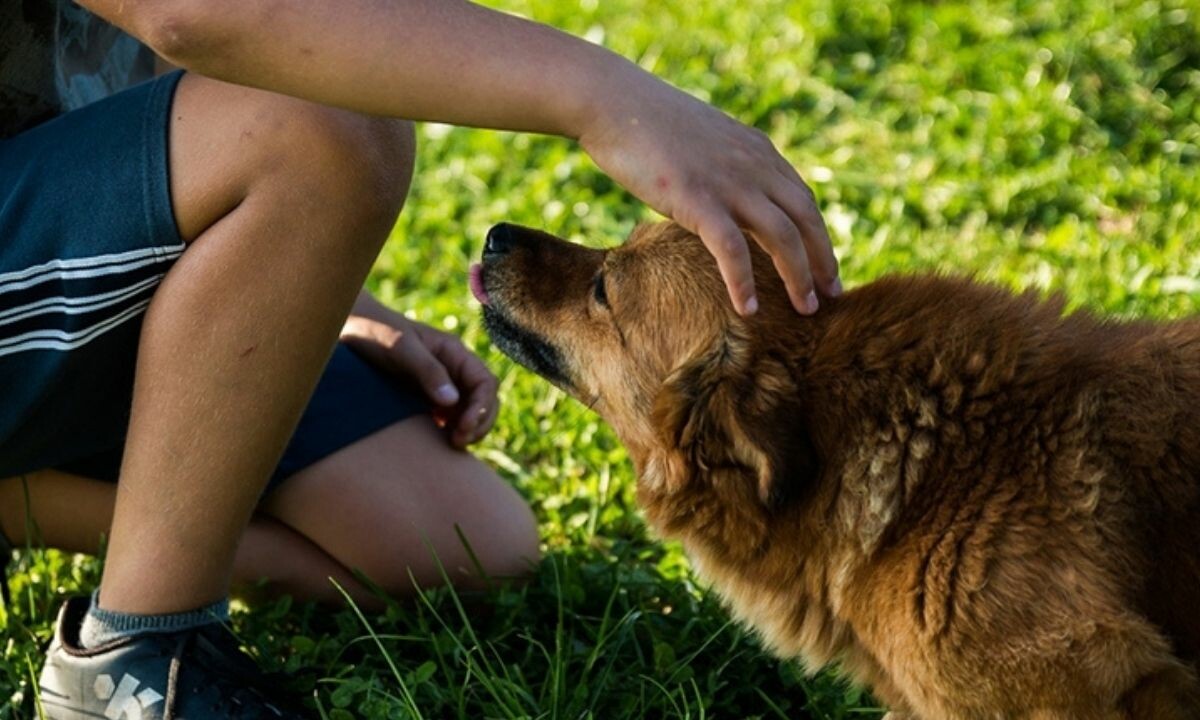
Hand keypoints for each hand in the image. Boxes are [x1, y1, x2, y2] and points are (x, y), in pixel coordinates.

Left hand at [340, 312, 498, 447]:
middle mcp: (452, 369)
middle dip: (479, 422)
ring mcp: (440, 384)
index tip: (464, 427)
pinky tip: (438, 441)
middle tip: (459, 442)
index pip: (485, 382)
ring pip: (469, 411)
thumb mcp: (401, 348)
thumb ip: (428, 372)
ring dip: (468, 429)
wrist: (347, 328)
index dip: (482, 407)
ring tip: (452, 444)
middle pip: (484, 399)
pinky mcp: (425, 397)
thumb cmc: (375, 331)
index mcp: (454, 353)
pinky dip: (451, 430)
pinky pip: (449, 417)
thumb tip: (452, 401)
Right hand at [578, 71, 839, 315]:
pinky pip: (732, 249)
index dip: (818, 235)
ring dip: (798, 276)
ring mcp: (729, 182)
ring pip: (782, 236)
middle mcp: (753, 165)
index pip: (802, 199)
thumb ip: (725, 166)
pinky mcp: (698, 199)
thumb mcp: (703, 142)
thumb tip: (724, 197)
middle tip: (832, 295)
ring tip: (806, 310)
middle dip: (822, 260)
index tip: (824, 266)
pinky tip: (748, 309)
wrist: (614, 104)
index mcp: (757, 151)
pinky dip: (743, 282)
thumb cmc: (647, 125)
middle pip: (806, 219)